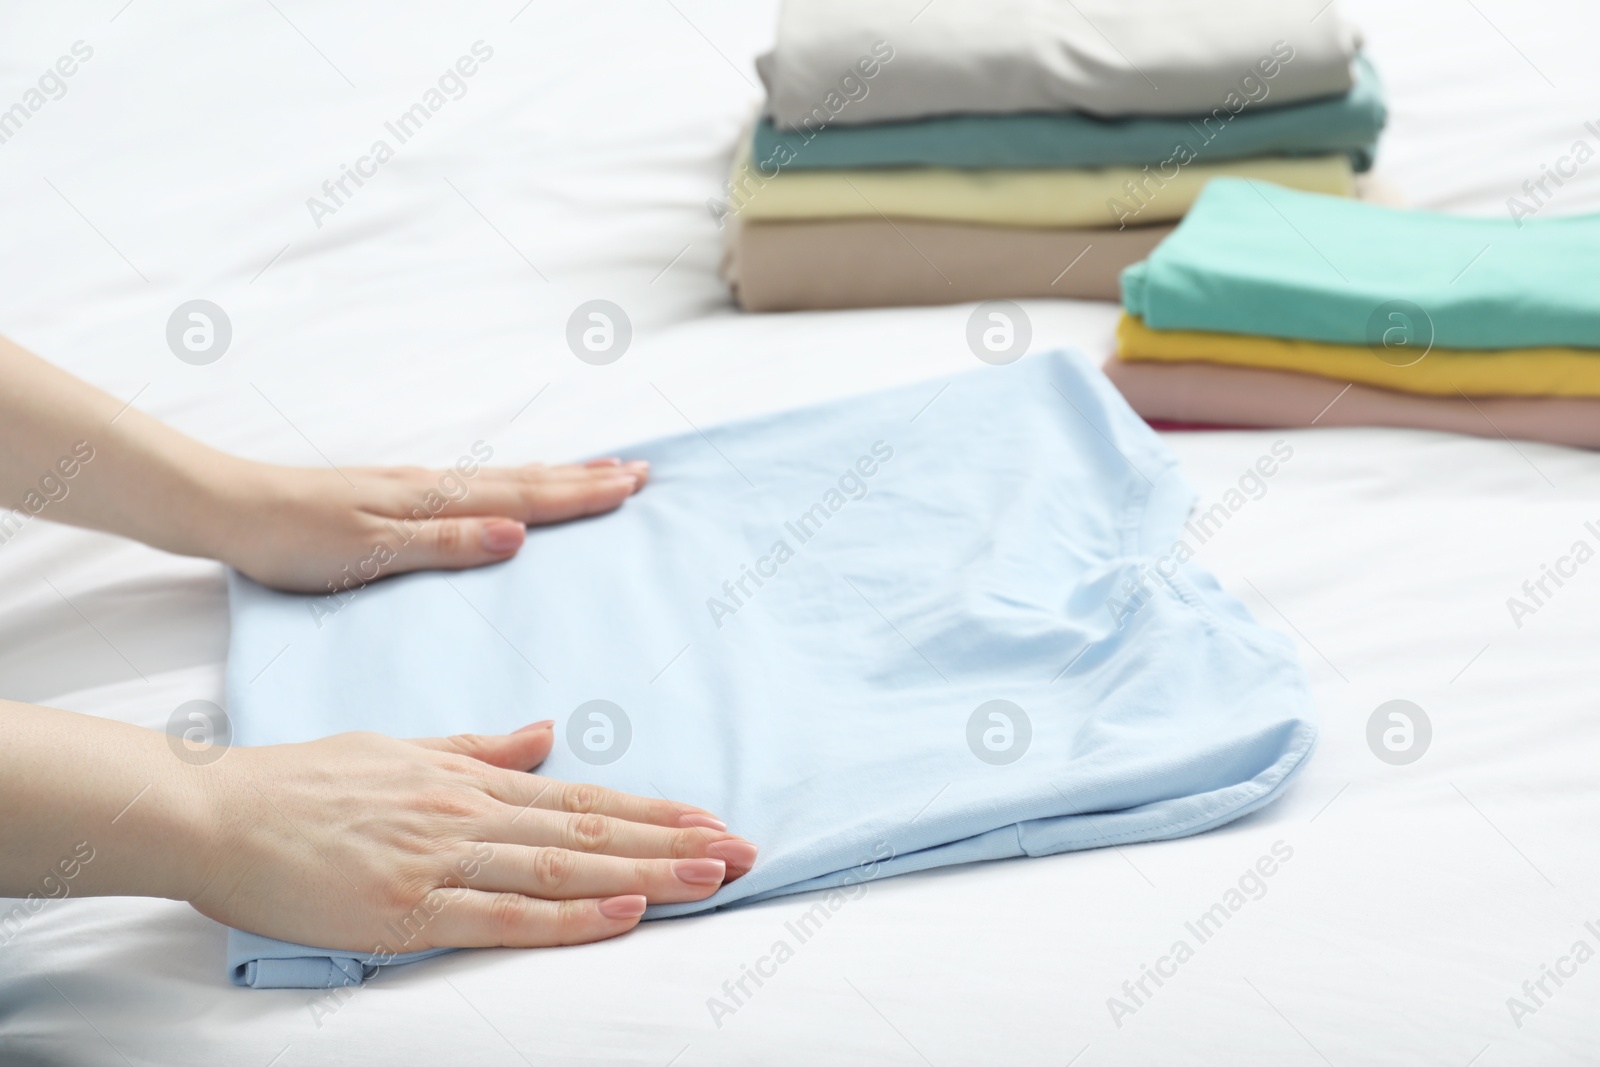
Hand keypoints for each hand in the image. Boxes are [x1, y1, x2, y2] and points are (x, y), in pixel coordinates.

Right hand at [189, 721, 755, 950]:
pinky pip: (501, 914)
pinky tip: (620, 912)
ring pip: (563, 865)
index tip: (714, 819)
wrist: (213, 809)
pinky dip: (567, 915)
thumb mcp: (403, 748)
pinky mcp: (406, 907)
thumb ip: (478, 748)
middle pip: (591, 830)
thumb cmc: (302, 781)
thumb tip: (544, 733)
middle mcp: (469, 813)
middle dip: (675, 843)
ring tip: (712, 875)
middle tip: (746, 852)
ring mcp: (441, 858)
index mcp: (469, 780)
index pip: (584, 798)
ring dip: (644, 872)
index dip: (655, 812)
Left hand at [208, 456, 649, 592]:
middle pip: (528, 481)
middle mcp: (437, 487)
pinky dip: (517, 483)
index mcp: (437, 500)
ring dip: (559, 476)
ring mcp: (420, 489)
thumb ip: (447, 543)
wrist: (232, 509)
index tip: (635, 483)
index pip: (527, 496)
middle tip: (640, 471)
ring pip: (507, 479)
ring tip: (599, 470)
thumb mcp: (372, 551)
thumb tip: (519, 533)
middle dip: (587, 479)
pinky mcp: (401, 498)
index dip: (583, 493)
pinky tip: (517, 487)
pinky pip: (481, 486)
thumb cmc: (296, 538)